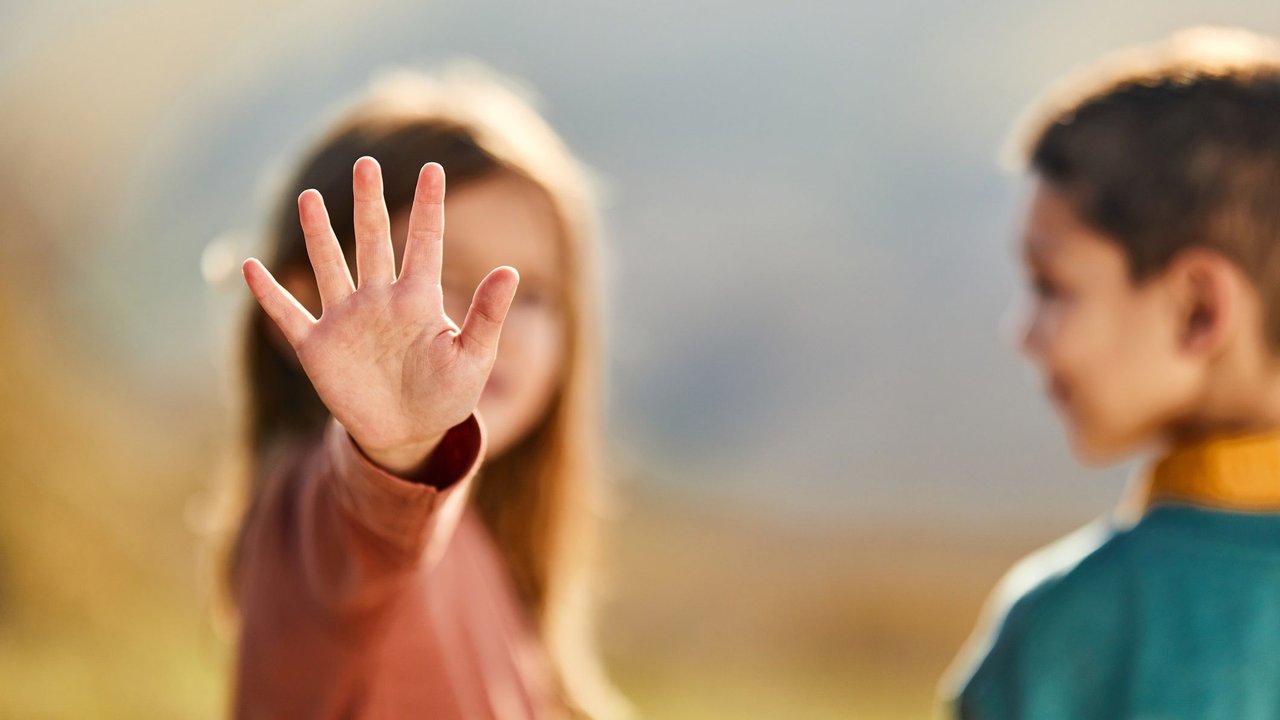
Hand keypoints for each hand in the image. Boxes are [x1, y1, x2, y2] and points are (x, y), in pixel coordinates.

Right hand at [241, 157, 517, 474]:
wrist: (409, 434)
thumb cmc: (447, 395)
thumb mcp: (474, 358)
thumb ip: (488, 315)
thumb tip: (511, 270)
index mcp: (419, 299)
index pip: (425, 242)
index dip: (429, 206)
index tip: (434, 168)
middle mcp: (380, 300)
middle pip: (373, 240)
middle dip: (369, 203)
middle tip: (366, 163)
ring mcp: (347, 320)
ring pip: (330, 266)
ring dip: (319, 234)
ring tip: (310, 197)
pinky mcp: (318, 347)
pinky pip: (288, 315)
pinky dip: (269, 294)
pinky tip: (251, 266)